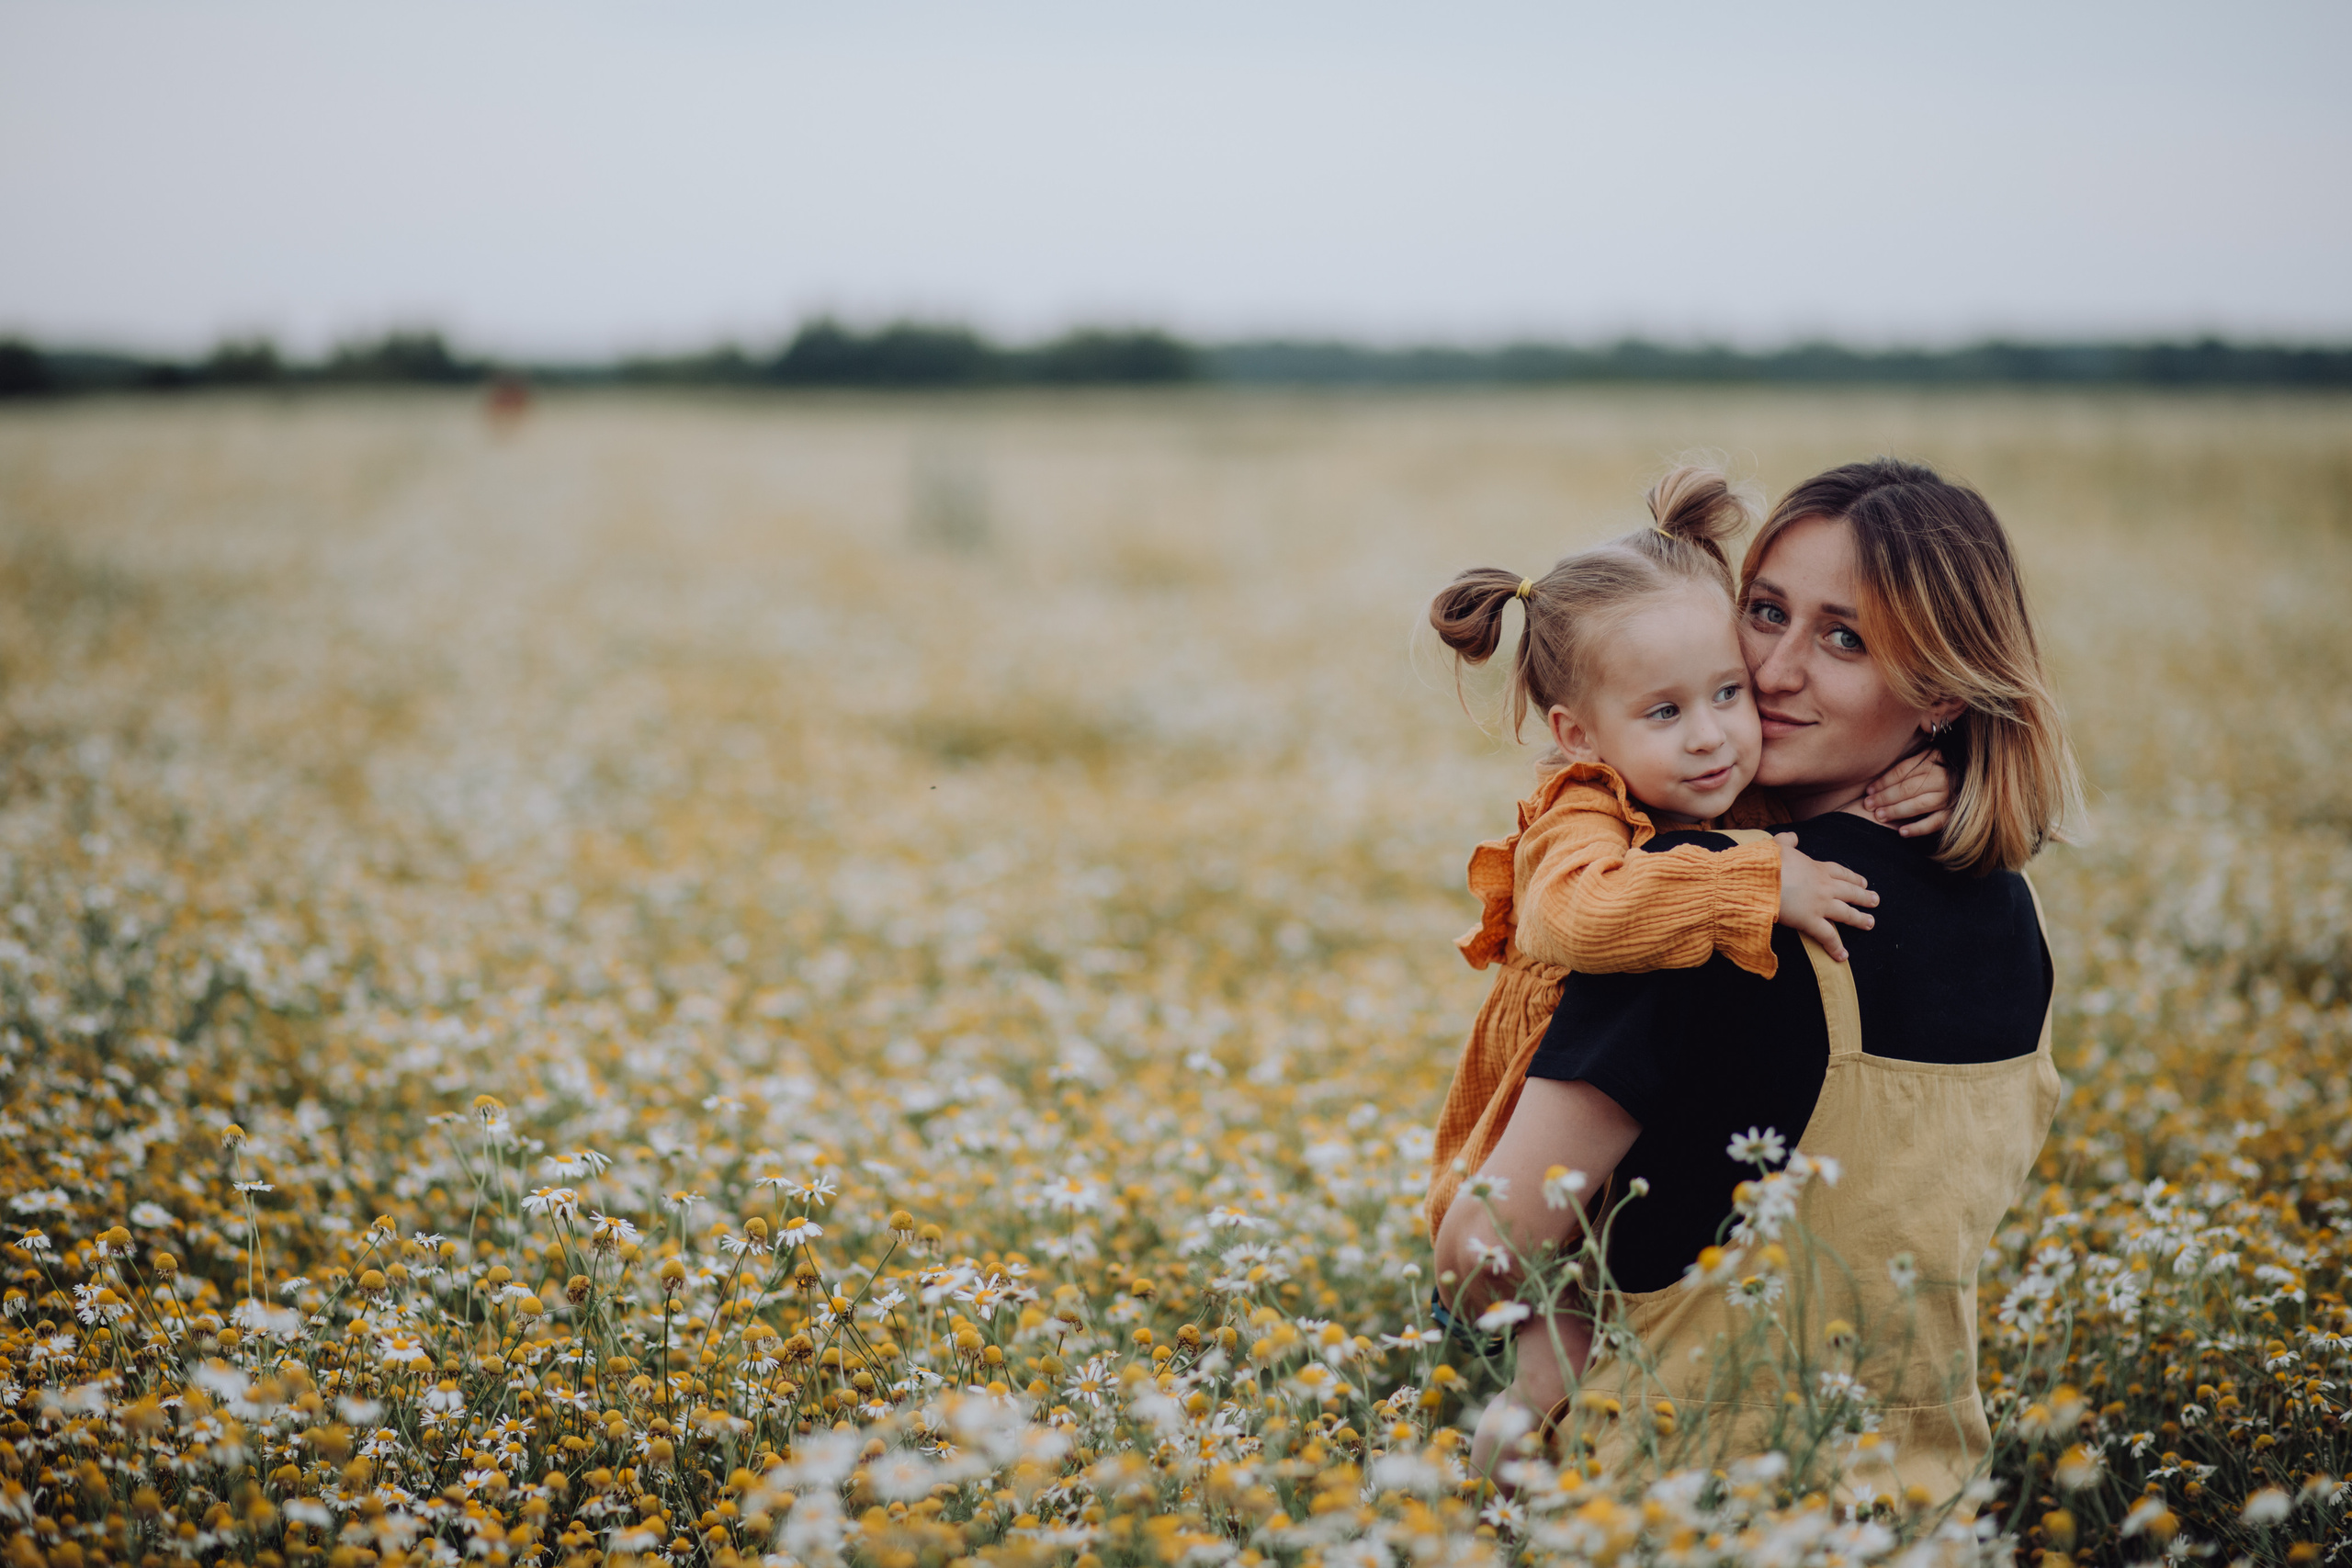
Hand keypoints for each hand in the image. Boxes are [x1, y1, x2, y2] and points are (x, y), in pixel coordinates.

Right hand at [1774, 832, 1877, 961]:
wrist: (1759, 877)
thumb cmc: (1767, 862)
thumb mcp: (1778, 845)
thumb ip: (1787, 840)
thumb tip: (1793, 836)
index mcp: (1817, 867)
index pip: (1841, 872)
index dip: (1853, 878)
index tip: (1863, 882)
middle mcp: (1825, 886)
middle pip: (1850, 892)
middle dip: (1864, 896)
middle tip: (1875, 901)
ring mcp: (1820, 904)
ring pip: (1846, 913)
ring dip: (1859, 919)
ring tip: (1870, 923)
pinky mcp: (1811, 921)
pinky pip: (1828, 936)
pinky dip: (1836, 947)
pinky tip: (1843, 956)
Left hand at [1862, 748, 1951, 837]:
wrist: (1979, 776)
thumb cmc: (1948, 765)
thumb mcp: (1933, 754)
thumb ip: (1914, 760)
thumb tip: (1885, 766)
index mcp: (1933, 761)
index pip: (1902, 772)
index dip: (1883, 781)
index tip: (1868, 790)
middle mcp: (1941, 778)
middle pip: (1907, 789)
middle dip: (1885, 798)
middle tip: (1868, 805)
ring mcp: (1949, 796)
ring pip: (1918, 805)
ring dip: (1896, 811)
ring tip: (1880, 816)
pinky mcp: (1955, 813)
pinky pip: (1935, 822)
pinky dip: (1918, 828)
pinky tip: (1902, 832)